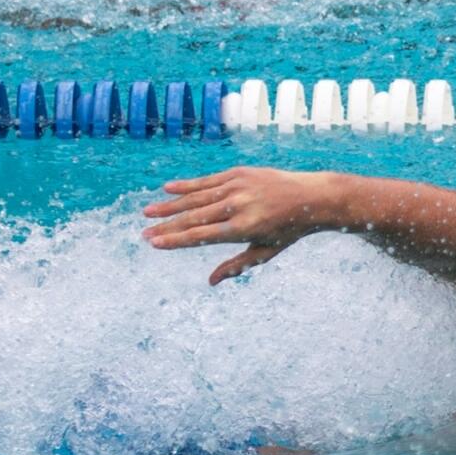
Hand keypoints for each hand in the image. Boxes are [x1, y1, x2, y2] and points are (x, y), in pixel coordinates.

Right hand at [143, 166, 338, 284]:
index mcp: (243, 228)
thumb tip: (211, 282)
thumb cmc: (288, 230)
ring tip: (148, 213)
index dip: (176, 241)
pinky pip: (208, 180)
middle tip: (143, 233)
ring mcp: (238, 186)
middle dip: (166, 226)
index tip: (155, 244)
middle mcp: (238, 205)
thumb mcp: (265, 252)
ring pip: (196, 197)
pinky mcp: (239, 173)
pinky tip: (168, 188)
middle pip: (193, 217)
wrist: (312, 197)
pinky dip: (187, 185)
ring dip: (170, 205)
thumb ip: (236, 265)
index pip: (201, 237)